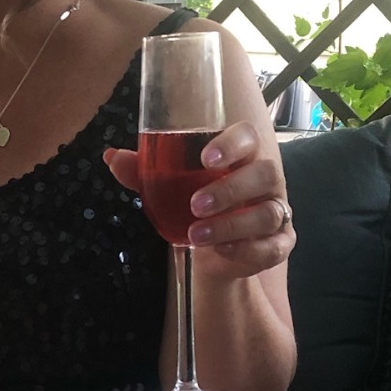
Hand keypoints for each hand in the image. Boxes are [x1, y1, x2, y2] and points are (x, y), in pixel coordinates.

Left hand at [104, 121, 295, 279]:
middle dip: (230, 189)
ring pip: (268, 213)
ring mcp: (277, 211)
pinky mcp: (279, 242)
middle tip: (195, 205)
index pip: (248, 137)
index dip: (232, 144)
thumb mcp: (168, 189)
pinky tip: (222, 252)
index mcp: (242, 157)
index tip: (206, 158)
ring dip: (231, 225)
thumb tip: (111, 157)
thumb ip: (144, 173)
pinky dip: (248, 251)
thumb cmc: (194, 207)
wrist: (212, 251)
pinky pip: (274, 246)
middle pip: (265, 173)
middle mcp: (265, 180)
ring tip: (195, 236)